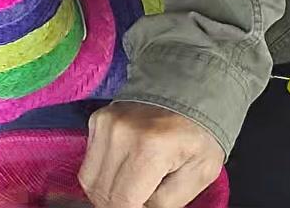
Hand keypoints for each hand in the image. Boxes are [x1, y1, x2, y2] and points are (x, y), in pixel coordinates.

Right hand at [79, 102, 224, 207]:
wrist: (192, 93)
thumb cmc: (200, 135)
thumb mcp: (198, 176)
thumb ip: (165, 204)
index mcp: (150, 148)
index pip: (123, 200)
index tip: (144, 206)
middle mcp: (120, 133)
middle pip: (102, 193)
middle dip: (120, 205)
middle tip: (141, 198)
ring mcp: (105, 123)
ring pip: (89, 180)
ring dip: (108, 191)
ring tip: (133, 186)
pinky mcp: (97, 119)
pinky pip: (89, 162)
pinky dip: (104, 173)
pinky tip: (125, 167)